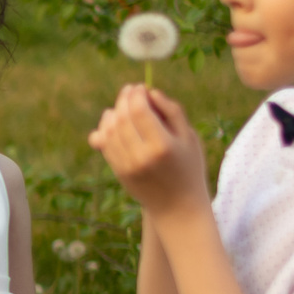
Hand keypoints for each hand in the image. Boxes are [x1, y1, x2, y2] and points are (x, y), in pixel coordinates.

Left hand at [88, 83, 207, 216]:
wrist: (177, 206)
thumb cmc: (188, 166)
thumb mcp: (188, 137)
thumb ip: (171, 111)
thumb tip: (150, 91)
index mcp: (162, 146)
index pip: (139, 111)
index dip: (136, 94)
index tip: (139, 86)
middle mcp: (141, 156)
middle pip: (122, 118)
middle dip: (124, 99)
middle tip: (130, 91)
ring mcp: (126, 166)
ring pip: (109, 130)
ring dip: (112, 112)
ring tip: (123, 106)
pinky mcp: (118, 171)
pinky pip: (104, 144)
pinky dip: (105, 128)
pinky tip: (114, 122)